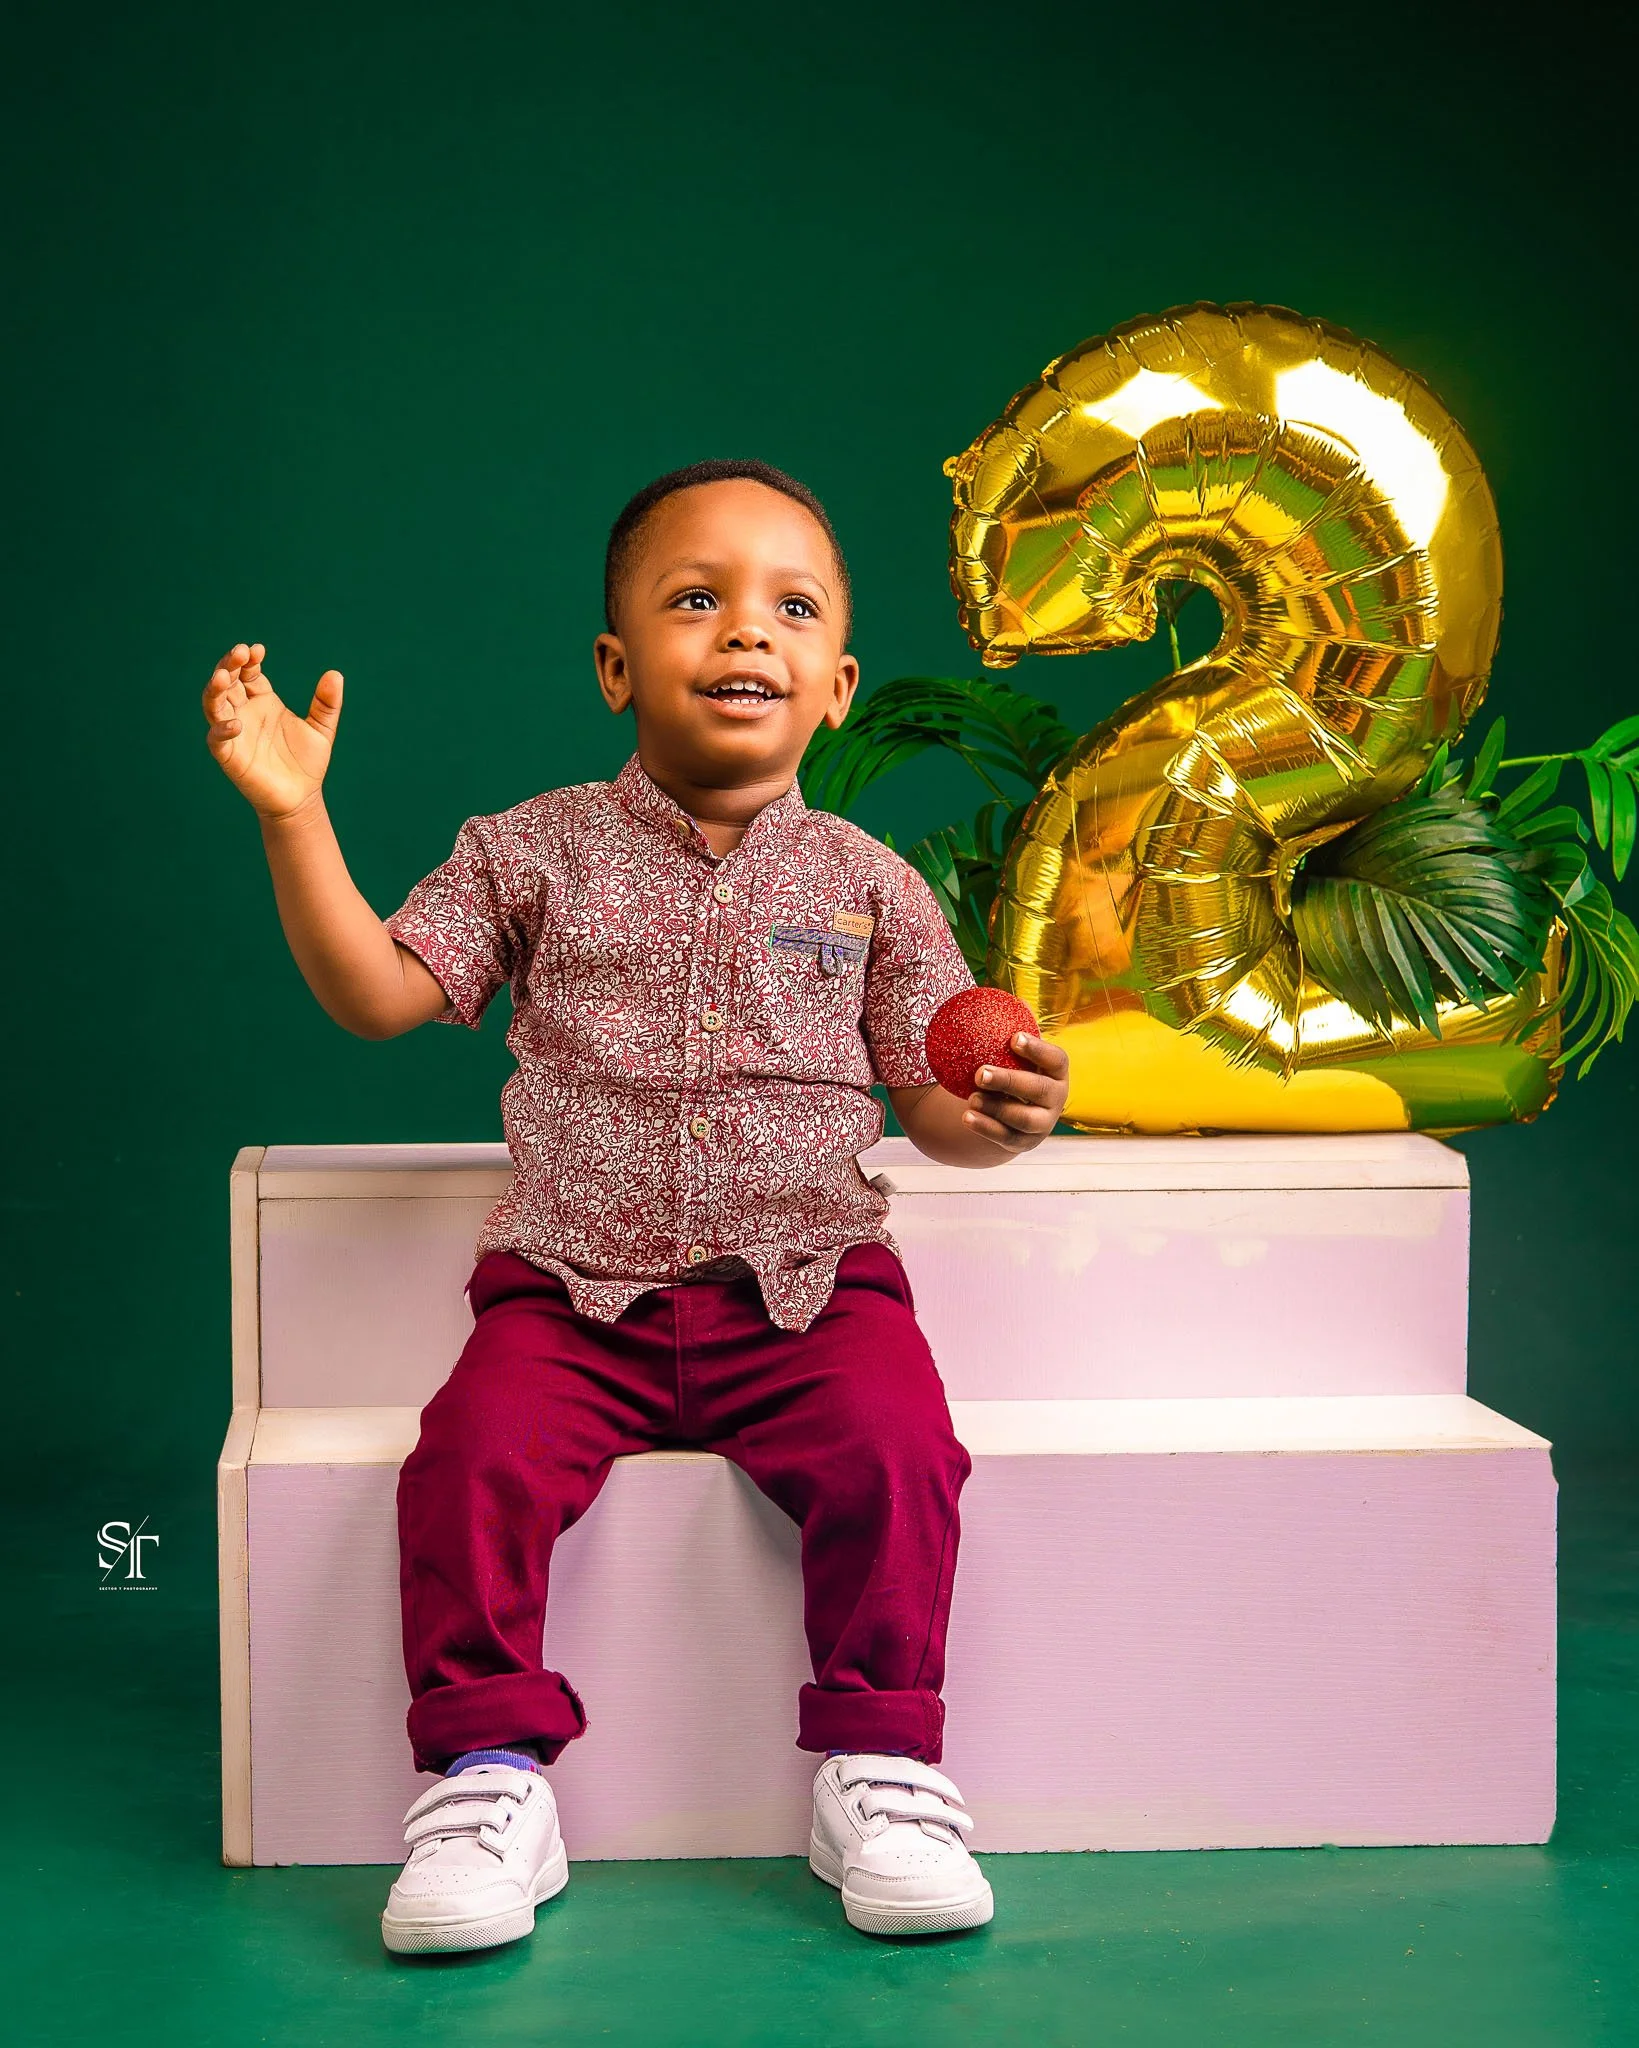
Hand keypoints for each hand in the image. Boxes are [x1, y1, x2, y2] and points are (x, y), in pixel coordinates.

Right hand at [202, 641, 343, 819]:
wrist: (302, 799)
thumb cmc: (307, 764)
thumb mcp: (322, 729)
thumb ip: (327, 703)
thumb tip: (336, 674)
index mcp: (263, 700)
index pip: (249, 672)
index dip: (249, 659)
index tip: (258, 649)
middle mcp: (244, 712)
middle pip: (227, 681)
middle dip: (230, 664)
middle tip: (240, 652)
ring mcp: (234, 733)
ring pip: (214, 704)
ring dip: (215, 688)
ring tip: (224, 675)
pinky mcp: (229, 756)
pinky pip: (217, 739)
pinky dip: (222, 730)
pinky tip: (236, 724)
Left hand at [962, 1033, 1069, 1152]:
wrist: (1013, 1114)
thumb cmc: (1017, 1071)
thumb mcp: (1018, 1053)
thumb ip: (1016, 1029)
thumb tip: (1013, 998)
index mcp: (1057, 1073)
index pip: (1056, 1059)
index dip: (1037, 1049)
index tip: (1013, 1038)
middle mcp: (1055, 1099)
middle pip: (1038, 1090)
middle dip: (1010, 1081)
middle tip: (981, 1072)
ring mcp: (1042, 1124)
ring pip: (1023, 1118)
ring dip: (996, 1108)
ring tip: (971, 1097)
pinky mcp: (1023, 1143)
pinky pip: (1005, 1137)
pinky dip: (985, 1128)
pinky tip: (966, 1116)